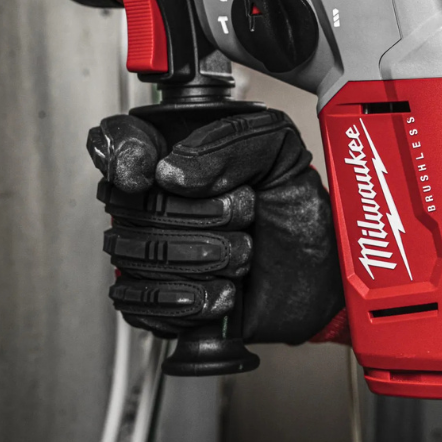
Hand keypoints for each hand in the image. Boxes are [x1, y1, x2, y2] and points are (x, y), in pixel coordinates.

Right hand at [86, 110, 347, 342]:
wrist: (323, 280)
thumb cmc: (300, 216)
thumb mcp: (283, 155)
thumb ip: (234, 140)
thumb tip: (175, 170)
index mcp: (181, 156)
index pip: (118, 140)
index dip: (124, 154)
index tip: (149, 175)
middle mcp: (158, 201)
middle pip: (130, 206)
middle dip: (199, 217)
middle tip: (244, 216)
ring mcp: (154, 250)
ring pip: (134, 255)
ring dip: (202, 260)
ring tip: (242, 256)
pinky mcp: (157, 300)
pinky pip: (136, 301)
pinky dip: (186, 300)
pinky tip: (223, 292)